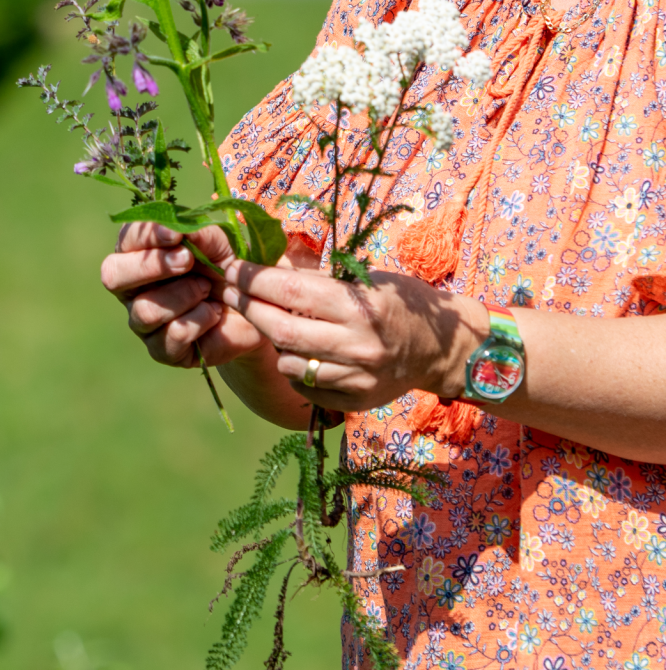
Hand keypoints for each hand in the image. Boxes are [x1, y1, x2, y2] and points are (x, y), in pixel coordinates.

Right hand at [100, 221, 272, 369]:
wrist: (251, 307)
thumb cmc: (225, 265)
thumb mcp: (217, 242)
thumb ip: (197, 233)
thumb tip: (178, 230)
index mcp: (137, 253)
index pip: (126, 241)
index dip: (147, 236)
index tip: (176, 234)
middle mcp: (131, 288)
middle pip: (113, 276)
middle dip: (151, 266)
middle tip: (187, 260)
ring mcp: (143, 321)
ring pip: (145, 309)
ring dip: (183, 295)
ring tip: (207, 289)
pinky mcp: (162, 350)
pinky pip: (172, 335)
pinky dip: (199, 320)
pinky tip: (213, 313)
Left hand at [223, 259, 486, 412]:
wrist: (442, 349)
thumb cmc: (401, 302)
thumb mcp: (365, 279)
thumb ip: (319, 281)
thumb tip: (268, 267)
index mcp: (359, 306)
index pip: (291, 292)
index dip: (255, 280)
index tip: (232, 268)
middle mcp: (358, 346)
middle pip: (282, 329)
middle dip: (248, 307)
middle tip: (228, 291)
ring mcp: (356, 379)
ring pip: (289, 361)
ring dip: (270, 339)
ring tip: (263, 319)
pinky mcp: (355, 402)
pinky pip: (305, 386)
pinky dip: (292, 366)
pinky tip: (292, 350)